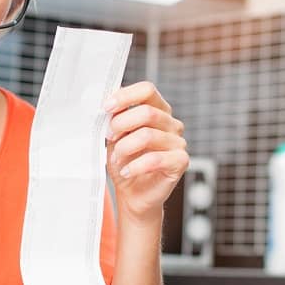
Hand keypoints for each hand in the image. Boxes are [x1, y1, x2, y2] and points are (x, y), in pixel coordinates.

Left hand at [104, 82, 187, 225]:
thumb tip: (104, 101)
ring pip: (148, 135)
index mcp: (157, 110)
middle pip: (147, 112)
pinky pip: (156, 159)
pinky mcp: (180, 162)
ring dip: (125, 148)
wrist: (132, 194)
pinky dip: (135, 166)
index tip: (106, 107)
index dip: (125, 96)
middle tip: (109, 137)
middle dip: (121, 124)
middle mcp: (171, 123)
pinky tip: (126, 171)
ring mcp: (178, 142)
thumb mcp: (115, 136)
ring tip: (116, 159)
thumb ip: (114, 118)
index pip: (147, 90)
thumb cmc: (125, 162)